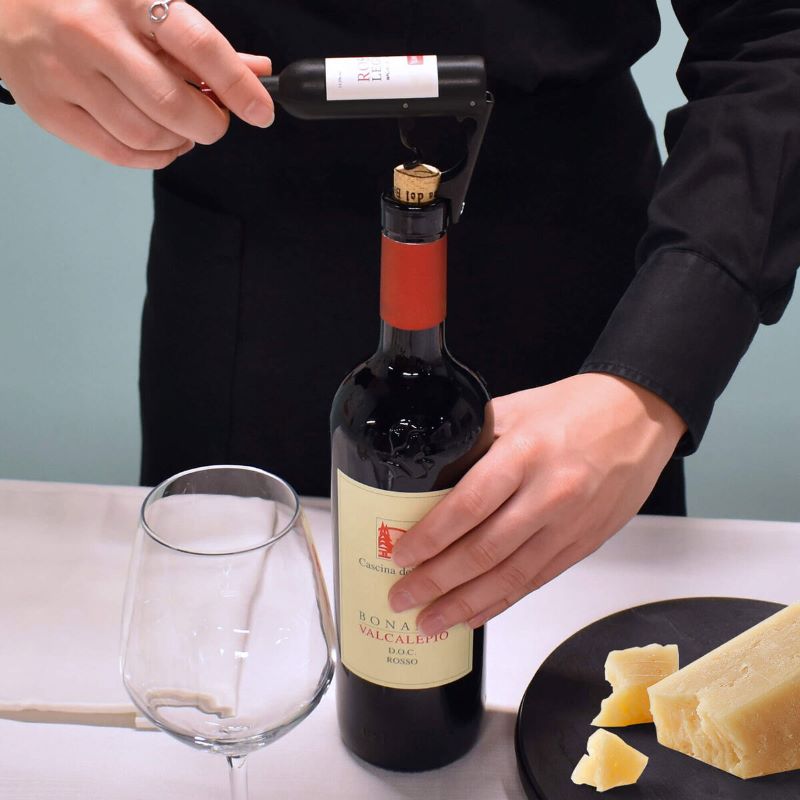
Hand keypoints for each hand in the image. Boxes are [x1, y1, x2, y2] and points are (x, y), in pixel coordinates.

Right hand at [0, 0, 272, 167]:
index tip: (261, 111)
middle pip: (173, 105)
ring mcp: (65, 73)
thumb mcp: (146, 5)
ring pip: (147, 136)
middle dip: (209, 124)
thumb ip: (201, 43)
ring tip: (179, 128)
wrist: (5, 4)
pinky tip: (156, 141)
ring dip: (180, 143)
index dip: (238, 85)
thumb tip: (257, 73)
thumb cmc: (88, 3)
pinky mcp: (48, 109)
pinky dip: (152, 157)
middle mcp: (93, 33)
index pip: (197, 44)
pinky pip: (118, 154)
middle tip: (212, 120)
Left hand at [388, 374, 686, 633]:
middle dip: (436, 582)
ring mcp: (570, 525)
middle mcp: (550, 494)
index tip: (400, 555)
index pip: (468, 506)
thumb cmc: (578, 408)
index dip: (430, 538)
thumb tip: (429, 477)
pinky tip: (475, 614)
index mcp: (526, 453)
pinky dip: (502, 601)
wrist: (641, 415)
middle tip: (402, 597)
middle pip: (484, 552)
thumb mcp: (515, 409)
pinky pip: (537, 581)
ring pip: (510, 577)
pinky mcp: (584, 544)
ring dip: (465, 605)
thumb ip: (474, 443)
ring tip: (431, 621)